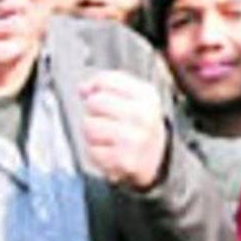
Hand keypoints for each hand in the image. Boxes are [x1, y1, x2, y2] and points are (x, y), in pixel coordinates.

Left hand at [81, 71, 167, 189]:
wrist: (158, 159)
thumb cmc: (139, 124)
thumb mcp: (134, 96)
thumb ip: (107, 85)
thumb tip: (82, 89)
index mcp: (146, 95)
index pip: (105, 80)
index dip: (95, 88)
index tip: (98, 96)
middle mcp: (142, 115)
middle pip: (94, 102)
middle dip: (93, 112)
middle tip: (106, 121)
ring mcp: (133, 139)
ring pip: (89, 127)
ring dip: (92, 134)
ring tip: (107, 138)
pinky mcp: (124, 160)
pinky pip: (91, 151)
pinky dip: (96, 154)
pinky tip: (110, 153)